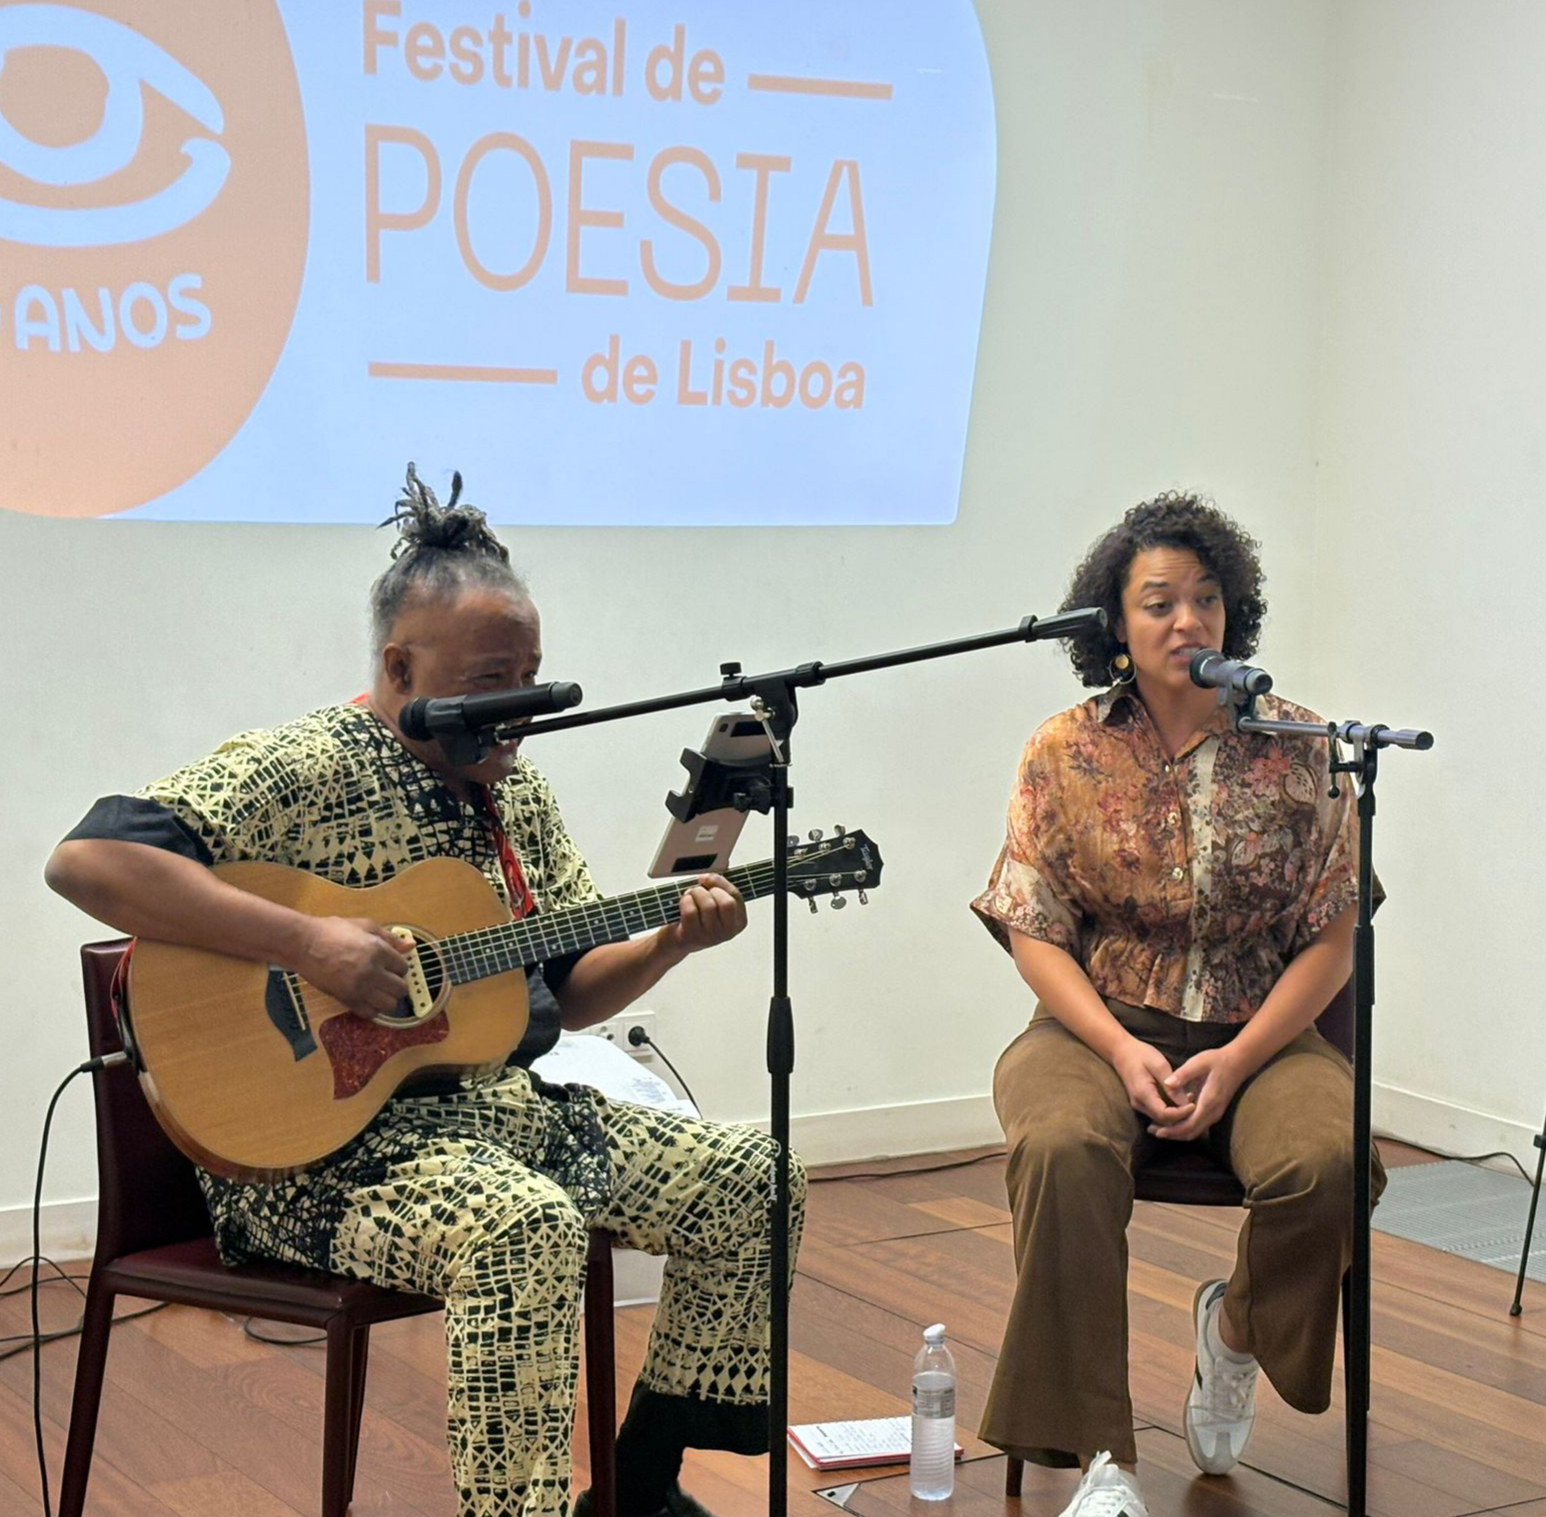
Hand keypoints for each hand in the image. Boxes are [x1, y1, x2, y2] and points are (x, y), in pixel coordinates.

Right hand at [295, 916, 410, 1016]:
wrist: (304, 945)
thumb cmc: (333, 931)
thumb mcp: (365, 926)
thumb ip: (391, 938)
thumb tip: (411, 946)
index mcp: (378, 951)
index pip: (403, 967)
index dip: (399, 966)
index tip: (391, 965)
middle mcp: (372, 972)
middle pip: (400, 989)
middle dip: (397, 983)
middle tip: (388, 978)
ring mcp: (359, 988)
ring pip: (389, 1004)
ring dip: (388, 998)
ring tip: (380, 989)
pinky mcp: (347, 999)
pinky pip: (370, 1013)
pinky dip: (373, 1008)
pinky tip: (368, 998)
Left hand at [660, 873, 747, 955]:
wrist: (675, 940)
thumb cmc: (696, 918)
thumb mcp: (713, 903)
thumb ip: (721, 884)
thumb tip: (723, 863)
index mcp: (737, 922)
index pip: (736, 896)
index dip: (721, 882)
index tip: (708, 877)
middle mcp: (726, 932)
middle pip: (726, 903)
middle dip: (710, 889)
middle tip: (700, 888)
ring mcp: (710, 937)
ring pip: (708, 905)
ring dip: (695, 894)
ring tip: (690, 896)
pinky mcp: (692, 937)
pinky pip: (691, 911)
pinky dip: (685, 902)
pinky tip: (683, 904)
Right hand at [1111, 1036, 1194, 1128]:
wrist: (1121, 1051)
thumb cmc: (1140, 1054)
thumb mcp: (1159, 1064)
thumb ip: (1171, 1085)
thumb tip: (1185, 1103)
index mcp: (1143, 1094)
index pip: (1165, 1114)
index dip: (1181, 1114)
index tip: (1194, 1105)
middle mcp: (1139, 1104)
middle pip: (1163, 1121)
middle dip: (1181, 1117)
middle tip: (1196, 1105)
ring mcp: (1139, 1105)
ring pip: (1161, 1120)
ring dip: (1176, 1116)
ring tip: (1190, 1102)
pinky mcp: (1141, 1104)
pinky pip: (1158, 1114)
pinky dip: (1170, 1112)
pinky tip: (1180, 1102)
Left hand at [1153, 1047, 1245, 1140]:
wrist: (1238, 1063)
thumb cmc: (1217, 1061)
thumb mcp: (1199, 1062)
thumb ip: (1183, 1074)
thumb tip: (1166, 1084)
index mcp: (1209, 1102)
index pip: (1190, 1124)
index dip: (1173, 1130)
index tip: (1157, 1130)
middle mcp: (1213, 1112)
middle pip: (1191, 1132)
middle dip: (1172, 1134)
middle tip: (1152, 1130)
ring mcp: (1215, 1113)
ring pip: (1195, 1131)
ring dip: (1177, 1132)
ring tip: (1158, 1128)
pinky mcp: (1214, 1111)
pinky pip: (1198, 1125)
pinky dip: (1184, 1127)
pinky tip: (1172, 1120)